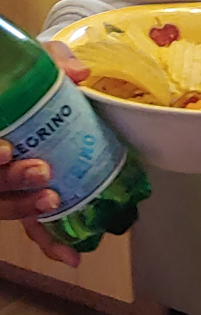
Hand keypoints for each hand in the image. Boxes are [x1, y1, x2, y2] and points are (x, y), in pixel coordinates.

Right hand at [0, 40, 88, 267]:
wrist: (36, 82)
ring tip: (54, 202)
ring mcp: (6, 181)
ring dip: (26, 210)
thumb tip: (79, 74)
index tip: (5, 151)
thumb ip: (54, 60)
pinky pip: (30, 226)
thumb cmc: (32, 72)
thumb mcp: (39, 58)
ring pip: (4, 207)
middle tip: (41, 171)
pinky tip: (71, 256)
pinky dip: (50, 243)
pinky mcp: (26, 197)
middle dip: (12, 183)